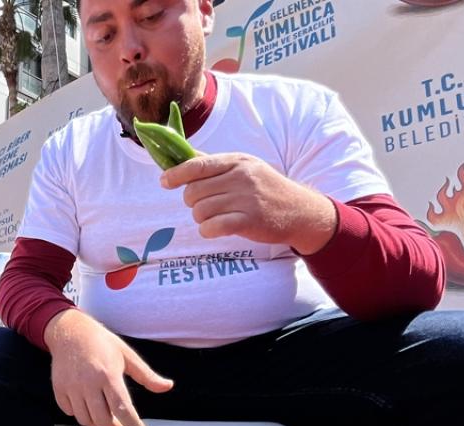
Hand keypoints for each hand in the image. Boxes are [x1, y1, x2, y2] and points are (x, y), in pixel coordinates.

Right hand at [44, 310, 173, 425]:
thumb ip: (147, 375)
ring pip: (86, 419)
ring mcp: (72, 387)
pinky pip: (69, 412)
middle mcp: (89, 382)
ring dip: (97, 422)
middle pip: (103, 419)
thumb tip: (166, 386)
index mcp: (108, 374)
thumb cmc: (99, 342)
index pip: (123, 407)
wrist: (70, 331)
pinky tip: (86, 404)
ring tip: (103, 412)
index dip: (133, 425)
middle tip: (120, 422)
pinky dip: (80, 413)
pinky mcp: (59, 389)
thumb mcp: (127, 355)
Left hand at [160, 153, 336, 254]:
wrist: (299, 211)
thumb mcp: (244, 167)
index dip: (176, 174)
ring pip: (200, 211)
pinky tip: (214, 229)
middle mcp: (241, 177)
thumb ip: (213, 163)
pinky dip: (208, 230)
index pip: (197, 165)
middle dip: (192, 202)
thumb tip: (181, 156)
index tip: (164, 182)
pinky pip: (212, 227)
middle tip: (204, 205)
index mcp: (237, 161)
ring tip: (215, 217)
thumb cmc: (265, 189)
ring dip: (201, 218)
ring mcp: (246, 198)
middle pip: (193, 191)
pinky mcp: (249, 221)